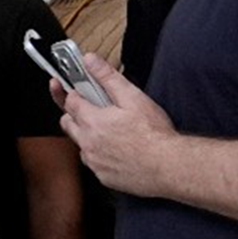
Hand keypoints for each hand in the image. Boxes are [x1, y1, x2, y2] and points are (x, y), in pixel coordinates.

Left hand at [53, 54, 178, 197]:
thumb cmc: (154, 135)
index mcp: (92, 120)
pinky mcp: (104, 177)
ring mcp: (94, 161)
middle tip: (88, 109)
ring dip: (87, 136)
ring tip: (107, 131)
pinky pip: (94, 163)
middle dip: (74, 114)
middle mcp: (88, 142)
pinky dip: (100, 155)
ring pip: (80, 144)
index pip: (69, 101)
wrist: (170, 166)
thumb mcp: (132, 97)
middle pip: (67, 123)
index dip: (73, 93)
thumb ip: (108, 77)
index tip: (75, 89)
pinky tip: (116, 150)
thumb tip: (91, 61)